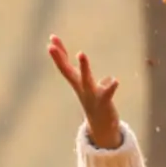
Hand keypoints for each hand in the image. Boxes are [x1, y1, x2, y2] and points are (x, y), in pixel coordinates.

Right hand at [48, 34, 120, 148]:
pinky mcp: (104, 102)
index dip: (59, 52)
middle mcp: (81, 88)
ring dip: (83, 67)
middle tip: (50, 45)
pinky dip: (110, 87)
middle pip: (67, 71)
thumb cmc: (98, 106)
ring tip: (81, 54)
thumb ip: (97, 81)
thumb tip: (106, 79)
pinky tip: (115, 81)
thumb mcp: (94, 90)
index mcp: (77, 83)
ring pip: (85, 80)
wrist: (102, 128)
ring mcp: (91, 95)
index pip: (65, 65)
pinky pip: (107, 93)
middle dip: (59, 58)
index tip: (51, 38)